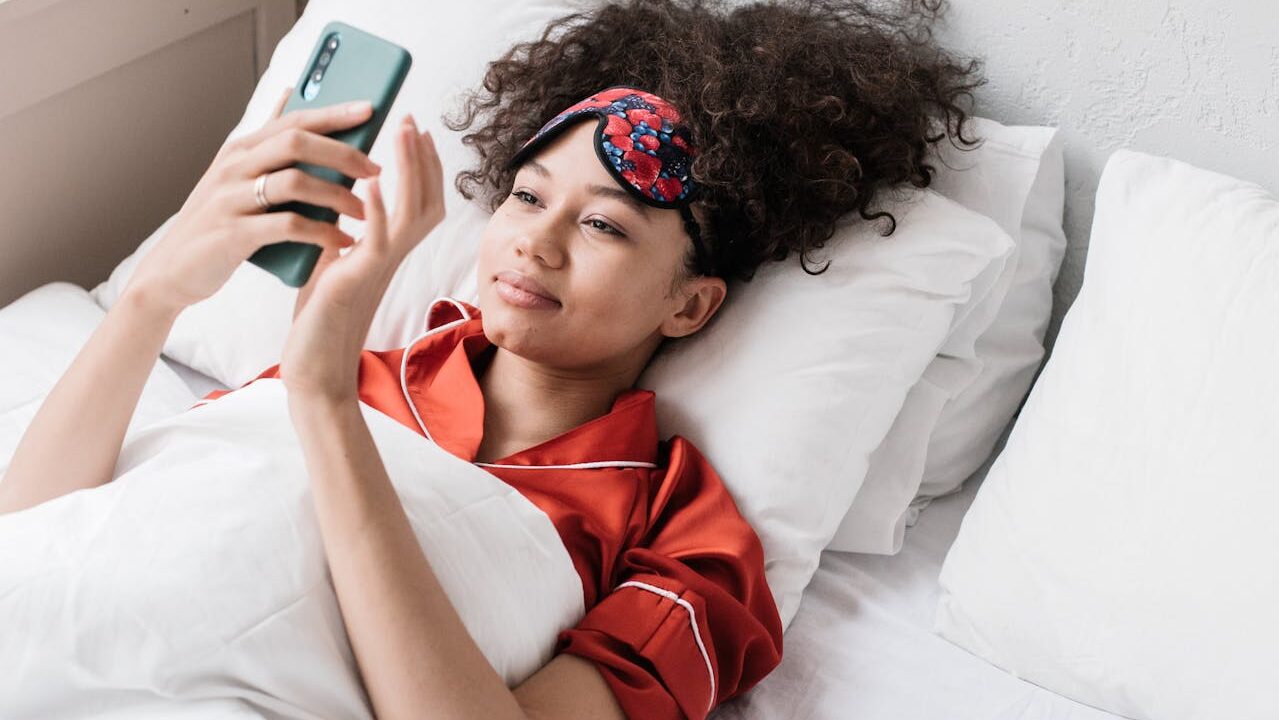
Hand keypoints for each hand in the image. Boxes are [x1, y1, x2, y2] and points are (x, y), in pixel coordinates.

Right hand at [125, 86, 380, 315]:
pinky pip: (288, 226)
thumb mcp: (234, 176)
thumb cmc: (216, 223)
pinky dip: (321, 233)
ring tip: (365, 212)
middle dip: (342, 153)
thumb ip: (265, 141)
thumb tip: (290, 93)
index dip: (332, 113)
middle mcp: (234, 168)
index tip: (370, 110)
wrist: (172, 271)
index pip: (292, 120)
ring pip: (295, 182)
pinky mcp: (234, 234)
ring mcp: (231, 199)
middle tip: (375, 169)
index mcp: (239, 150)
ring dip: (338, 196)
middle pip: (296, 143)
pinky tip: (343, 242)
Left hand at [280, 114, 444, 402]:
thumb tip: (337, 214)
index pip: (418, 203)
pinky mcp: (357, 280)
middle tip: (413, 119)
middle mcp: (390, 259)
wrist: (315, 370)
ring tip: (405, 131)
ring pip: (410, 212)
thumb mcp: (332, 269)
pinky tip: (376, 179)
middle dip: (421, 158)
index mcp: (384, 253)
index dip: (422, 168)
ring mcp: (377, 269)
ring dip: (409, 168)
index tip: (416, 131)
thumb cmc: (321, 324)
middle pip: (425, 200)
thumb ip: (343, 241)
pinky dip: (380, 207)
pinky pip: (376, 240)